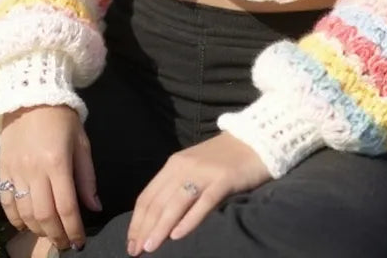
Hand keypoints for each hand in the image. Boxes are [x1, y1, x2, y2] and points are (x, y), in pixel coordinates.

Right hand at [0, 105, 101, 251]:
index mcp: (57, 162)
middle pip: (44, 215)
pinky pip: (5, 202)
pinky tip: (25, 225)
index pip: (66, 206)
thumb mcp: (81, 143)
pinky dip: (15, 219)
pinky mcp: (2, 169)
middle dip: (56, 235)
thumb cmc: (62, 118)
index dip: (73, 229)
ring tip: (49, 234)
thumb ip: (86, 177)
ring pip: (24, 213)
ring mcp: (15, 170)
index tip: (80, 241)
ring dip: (37, 230)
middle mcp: (34, 170)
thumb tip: (94, 208)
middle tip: (65, 243)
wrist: (31, 95)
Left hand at [126, 133, 270, 254]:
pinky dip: (189, 220)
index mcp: (174, 164)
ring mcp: (204, 173)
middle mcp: (184, 167)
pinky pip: (203, 202)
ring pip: (175, 203)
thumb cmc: (223, 159)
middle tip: (134, 251)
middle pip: (158, 202)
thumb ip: (177, 188)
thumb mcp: (194, 169)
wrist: (256, 139)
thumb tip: (157, 219)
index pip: (148, 196)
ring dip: (160, 227)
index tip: (130, 242)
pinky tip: (178, 235)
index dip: (137, 221)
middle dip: (144, 228)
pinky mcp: (224, 179)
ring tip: (149, 247)